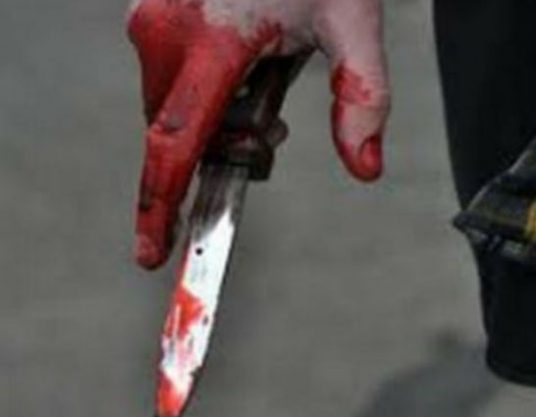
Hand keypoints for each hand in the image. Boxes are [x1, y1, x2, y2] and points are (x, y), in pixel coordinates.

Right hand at [127, 0, 389, 268]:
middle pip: (178, 133)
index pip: (176, 144)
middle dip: (221, 148)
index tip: (152, 253)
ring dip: (214, 116)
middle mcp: (164, 33)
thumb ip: (361, 98)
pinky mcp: (149, 11)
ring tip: (264, 77)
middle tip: (274, 125)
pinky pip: (167, 77)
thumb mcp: (353, 25)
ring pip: (171, 107)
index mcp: (212, 42)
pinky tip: (243, 55)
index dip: (160, 206)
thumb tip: (365, 169)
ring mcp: (149, 18)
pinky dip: (202, 89)